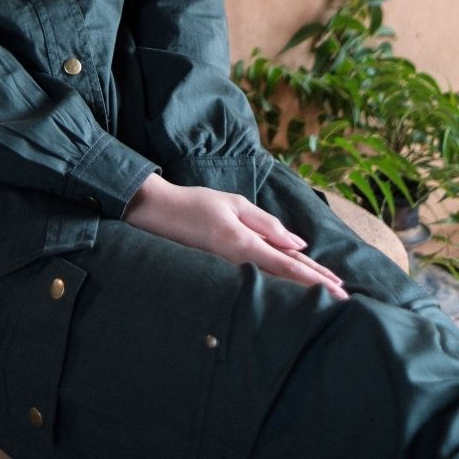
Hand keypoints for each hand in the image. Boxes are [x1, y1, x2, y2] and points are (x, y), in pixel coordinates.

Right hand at [125, 174, 347, 299]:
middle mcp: (240, 261)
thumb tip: (298, 244)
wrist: (160, 214)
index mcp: (244, 244)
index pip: (287, 265)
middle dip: (315, 286)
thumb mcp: (234, 203)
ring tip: (327, 294)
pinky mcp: (226, 268)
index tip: (338, 289)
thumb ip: (267, 224)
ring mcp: (232, 268)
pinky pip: (259, 276)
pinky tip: (292, 285)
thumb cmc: (197, 204)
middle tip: (344, 299)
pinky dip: (281, 280)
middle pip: (285, 276)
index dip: (314, 278)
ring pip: (274, 278)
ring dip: (301, 286)